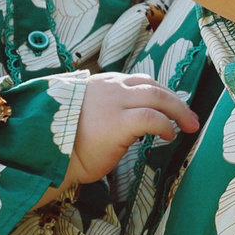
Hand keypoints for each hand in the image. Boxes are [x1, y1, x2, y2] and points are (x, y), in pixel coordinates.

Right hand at [62, 71, 199, 189]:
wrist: (45, 153)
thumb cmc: (63, 141)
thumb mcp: (85, 115)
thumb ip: (107, 110)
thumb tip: (132, 122)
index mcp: (101, 84)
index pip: (139, 81)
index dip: (159, 92)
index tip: (171, 105)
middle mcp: (109, 88)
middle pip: (153, 86)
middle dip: (175, 101)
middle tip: (190, 118)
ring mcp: (114, 103)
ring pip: (157, 96)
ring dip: (178, 111)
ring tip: (188, 125)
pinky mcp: (118, 123)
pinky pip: (152, 118)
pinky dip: (165, 124)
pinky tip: (168, 135)